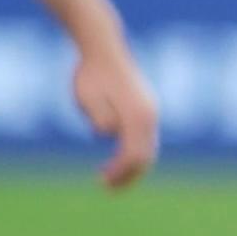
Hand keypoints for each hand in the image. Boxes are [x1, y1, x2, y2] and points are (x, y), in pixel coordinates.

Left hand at [73, 35, 158, 189]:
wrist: (103, 48)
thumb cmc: (91, 73)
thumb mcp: (87, 97)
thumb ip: (100, 117)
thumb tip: (108, 134)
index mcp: (138, 114)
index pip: (134, 155)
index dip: (120, 172)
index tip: (102, 181)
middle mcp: (149, 115)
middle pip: (146, 156)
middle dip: (129, 175)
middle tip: (106, 187)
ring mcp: (149, 111)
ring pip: (148, 148)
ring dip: (132, 166)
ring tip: (111, 178)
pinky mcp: (144, 108)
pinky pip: (145, 139)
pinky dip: (135, 153)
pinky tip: (119, 159)